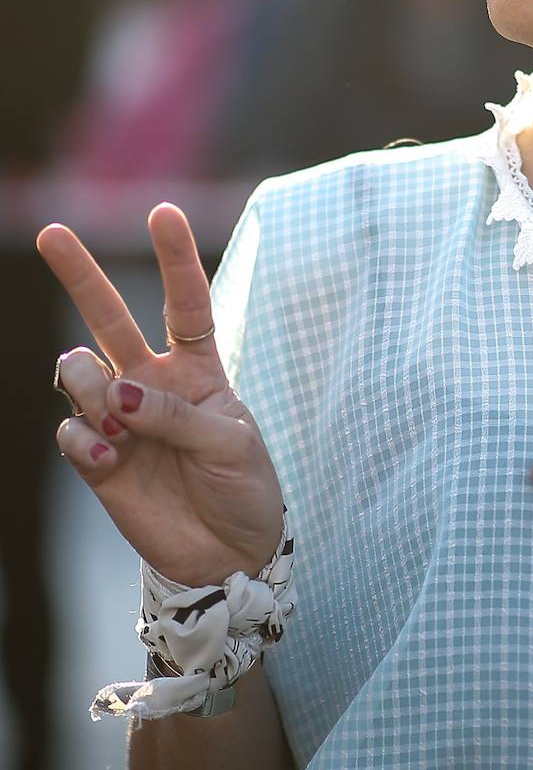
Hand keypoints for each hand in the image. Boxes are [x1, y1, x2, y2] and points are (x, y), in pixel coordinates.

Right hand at [38, 204, 282, 587]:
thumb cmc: (245, 489)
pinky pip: (71, 431)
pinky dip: (84, 439)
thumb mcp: (232, 445)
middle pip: (110, 318)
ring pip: (80, 372)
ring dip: (90, 386)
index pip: (185, 303)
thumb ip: (180, 415)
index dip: (175, 259)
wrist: (229, 556)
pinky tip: (109, 457)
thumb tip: (120, 393)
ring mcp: (120, 420)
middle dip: (80, 275)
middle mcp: (152, 384)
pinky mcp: (98, 460)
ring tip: (117, 421)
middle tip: (51, 233)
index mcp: (198, 368)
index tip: (163, 212)